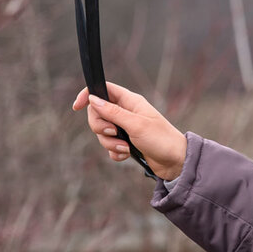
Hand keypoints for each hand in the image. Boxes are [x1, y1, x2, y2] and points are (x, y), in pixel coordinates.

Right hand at [72, 81, 187, 180]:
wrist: (176, 162)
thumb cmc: (161, 139)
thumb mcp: (136, 124)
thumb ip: (113, 112)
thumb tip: (93, 99)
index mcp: (130, 101)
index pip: (103, 90)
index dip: (88, 95)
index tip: (76, 106)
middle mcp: (126, 112)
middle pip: (97, 114)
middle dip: (100, 126)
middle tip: (113, 132)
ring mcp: (125, 128)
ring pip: (102, 132)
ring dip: (110, 143)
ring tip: (126, 148)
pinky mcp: (126, 143)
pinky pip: (110, 146)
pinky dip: (115, 152)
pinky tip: (127, 155)